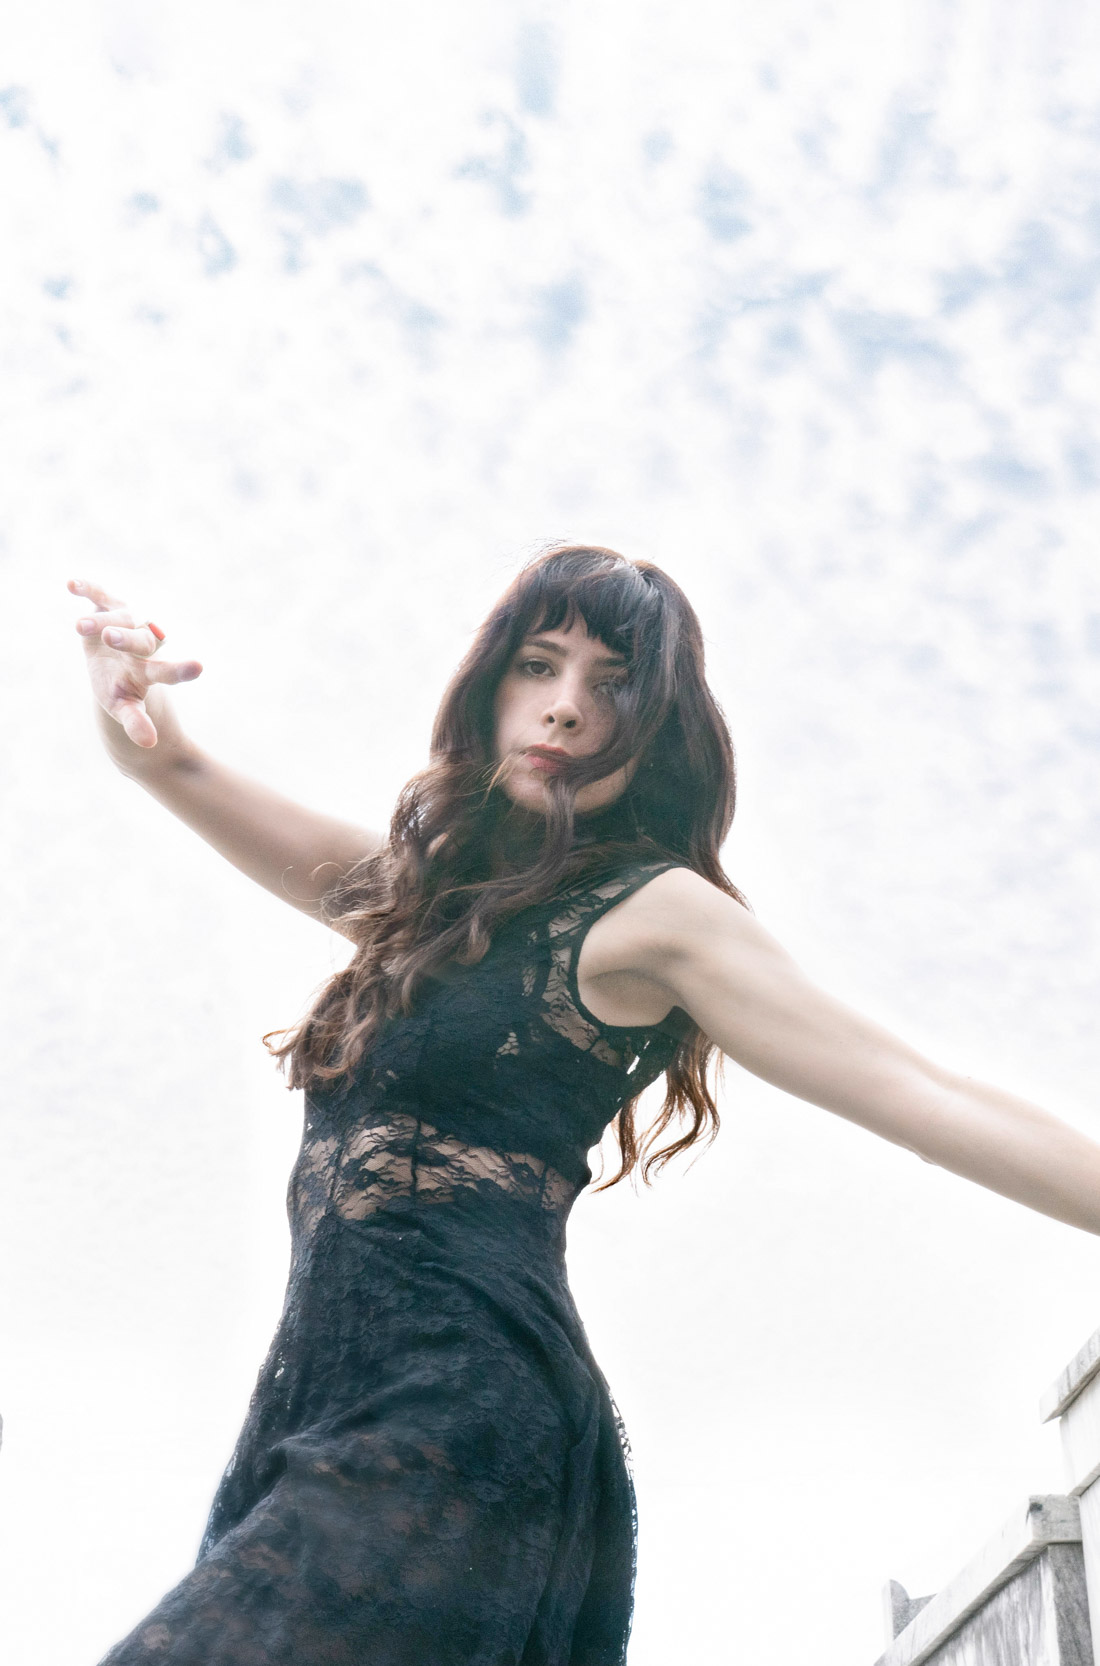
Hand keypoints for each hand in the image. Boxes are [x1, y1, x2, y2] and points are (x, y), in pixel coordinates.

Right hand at [68, 578, 202, 747]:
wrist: (108, 660)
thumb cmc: (118, 687)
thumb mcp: (123, 706)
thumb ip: (136, 722)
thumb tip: (149, 744)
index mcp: (149, 670)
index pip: (166, 672)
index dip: (180, 670)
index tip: (199, 668)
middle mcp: (143, 642)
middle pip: (142, 639)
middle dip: (127, 638)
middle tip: (110, 638)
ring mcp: (127, 621)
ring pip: (118, 616)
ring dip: (100, 620)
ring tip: (80, 627)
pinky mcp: (106, 605)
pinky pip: (98, 595)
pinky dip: (87, 589)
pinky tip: (71, 585)